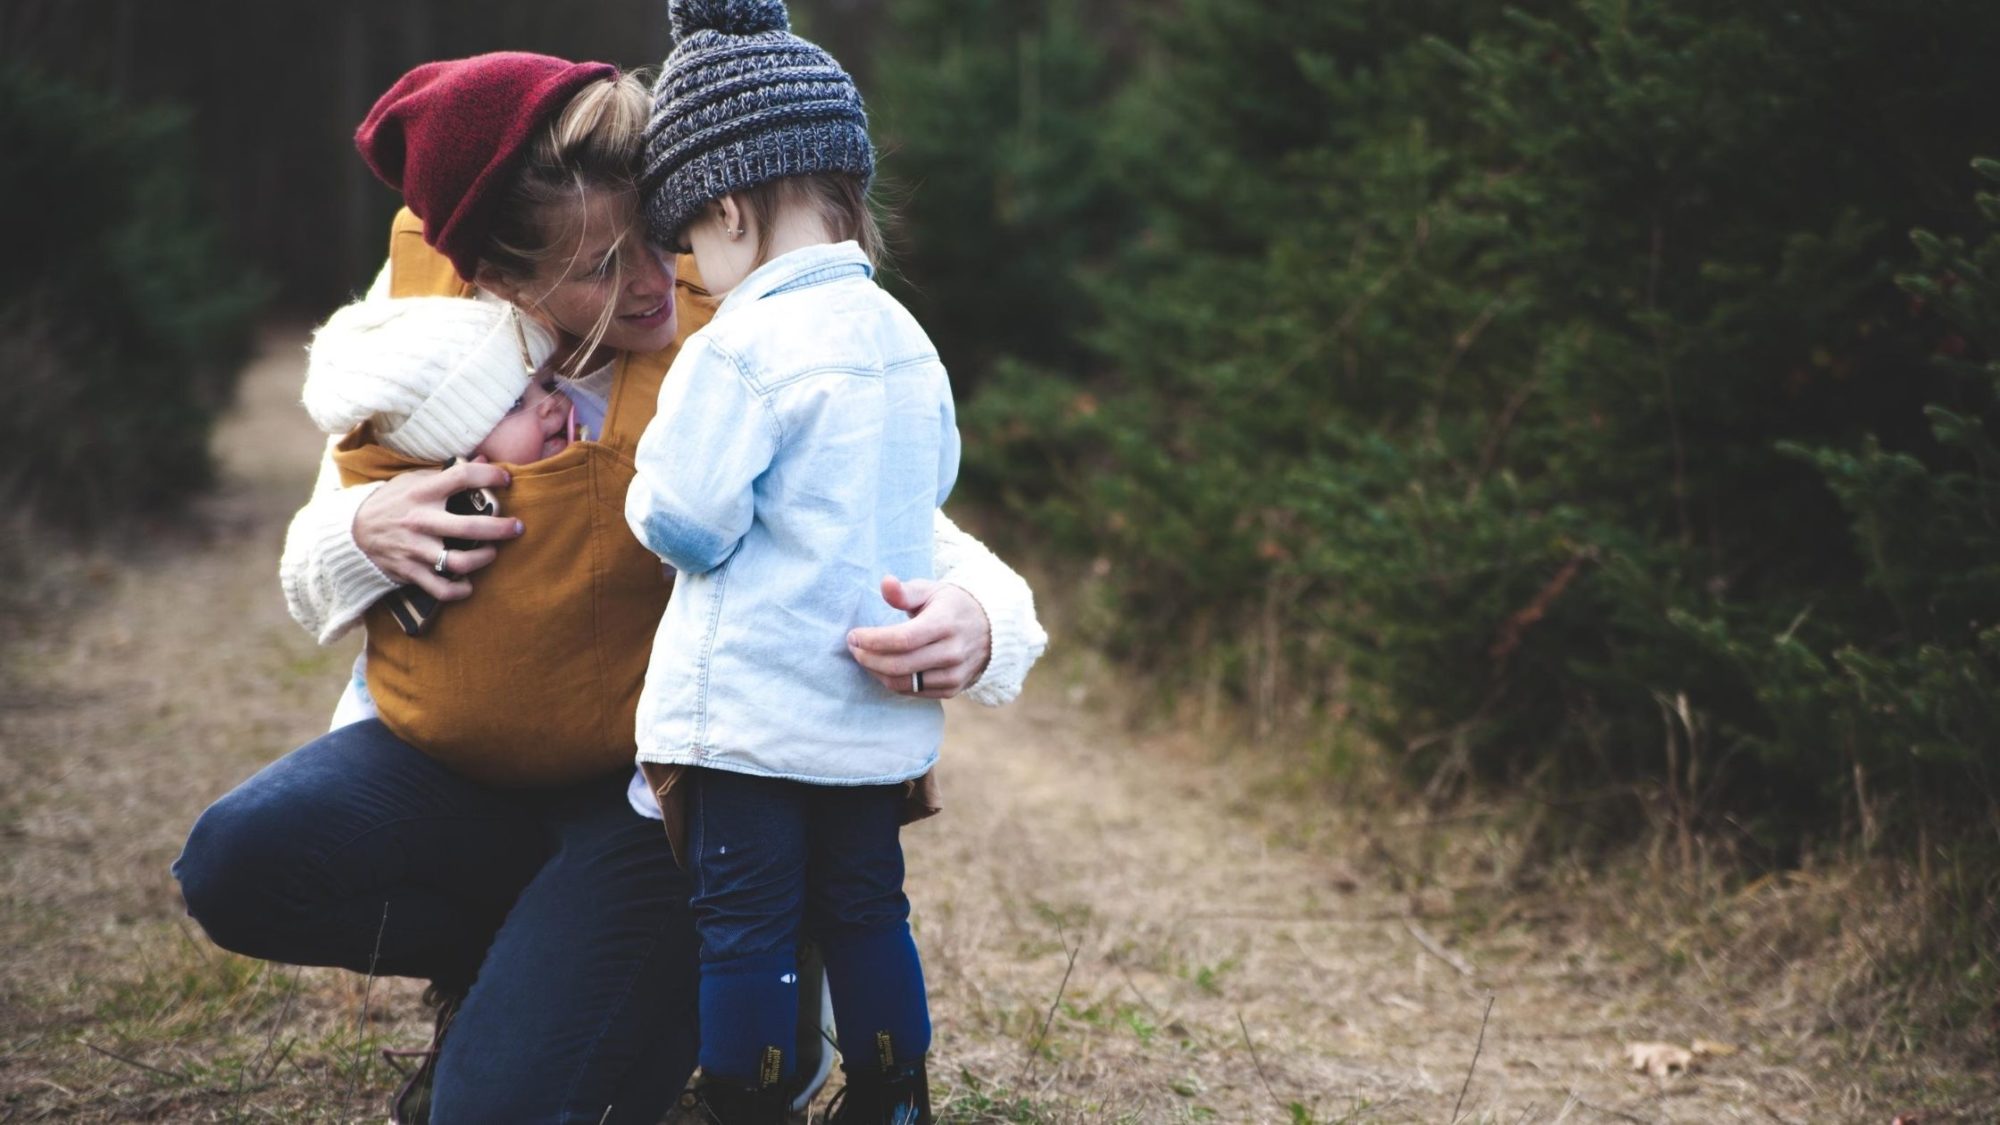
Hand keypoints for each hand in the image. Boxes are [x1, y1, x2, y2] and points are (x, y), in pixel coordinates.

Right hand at [352, 461, 519, 601]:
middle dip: (501, 529)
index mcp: (422, 492)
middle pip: (469, 528)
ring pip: (459, 562)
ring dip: (483, 559)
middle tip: (517, 527)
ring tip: (491, 553)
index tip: (506, 478)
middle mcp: (421, 520)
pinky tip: (468, 584)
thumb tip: (484, 458)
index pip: (462, 477)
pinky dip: (458, 590)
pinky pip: (440, 588)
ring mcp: (415, 549)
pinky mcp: (410, 571)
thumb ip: (447, 473)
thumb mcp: (413, 481)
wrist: (352, 532)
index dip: (489, 475)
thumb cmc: (391, 502)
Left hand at [847, 575, 992, 698]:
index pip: (903, 639)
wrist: (989, 630)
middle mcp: (952, 652)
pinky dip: (892, 681)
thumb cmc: (951, 606)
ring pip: (903, 682)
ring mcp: (953, 674)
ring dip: (876, 672)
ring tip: (864, 657)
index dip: (873, 640)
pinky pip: (913, 691)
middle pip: (899, 664)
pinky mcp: (951, 689)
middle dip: (868, 658)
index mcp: (945, 623)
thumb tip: (885, 583)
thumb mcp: (931, 591)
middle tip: (853, 647)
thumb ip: (905, 591)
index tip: (854, 635)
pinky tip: (883, 668)